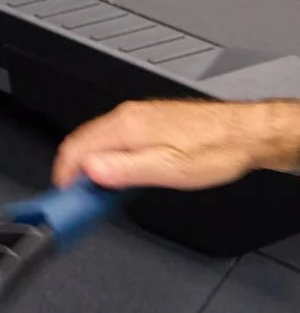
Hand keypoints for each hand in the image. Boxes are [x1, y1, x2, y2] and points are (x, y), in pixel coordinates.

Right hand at [51, 98, 299, 191]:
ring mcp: (138, 115)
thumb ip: (123, 170)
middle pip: (82, 142)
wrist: (247, 134)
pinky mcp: (149, 120)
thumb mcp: (169, 169)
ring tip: (100, 189)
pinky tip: (119, 172)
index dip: (63, 175)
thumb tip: (88, 171)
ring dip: (91, 164)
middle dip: (74, 170)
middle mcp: (128, 116)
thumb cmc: (216, 151)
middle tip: (80, 197)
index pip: (75, 148)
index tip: (65, 195)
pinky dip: (107, 156)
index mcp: (127, 127)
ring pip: (97, 139)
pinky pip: (114, 137)